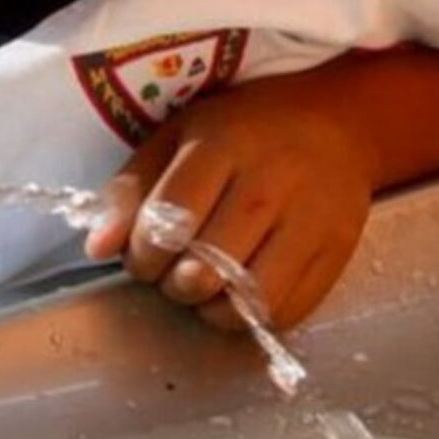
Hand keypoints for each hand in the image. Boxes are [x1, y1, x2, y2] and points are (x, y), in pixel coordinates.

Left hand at [81, 80, 378, 332]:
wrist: (342, 123)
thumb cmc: (248, 128)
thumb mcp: (180, 135)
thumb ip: (131, 188)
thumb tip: (97, 249)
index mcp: (223, 145)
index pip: (167, 224)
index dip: (142, 254)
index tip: (145, 252)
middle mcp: (270, 183)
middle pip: (202, 271)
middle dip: (173, 283)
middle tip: (177, 268)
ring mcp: (310, 221)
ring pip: (244, 301)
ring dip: (211, 307)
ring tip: (209, 285)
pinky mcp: (336, 252)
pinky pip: (285, 312)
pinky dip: (252, 316)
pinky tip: (241, 292)